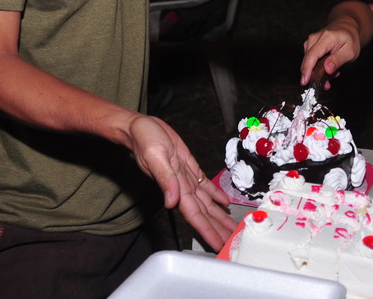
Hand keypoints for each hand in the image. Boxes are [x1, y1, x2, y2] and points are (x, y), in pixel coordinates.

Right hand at [127, 114, 234, 250]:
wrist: (140, 127)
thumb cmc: (144, 139)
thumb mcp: (155, 156)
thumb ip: (165, 179)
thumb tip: (171, 202)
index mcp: (176, 187)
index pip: (195, 215)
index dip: (207, 230)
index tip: (218, 244)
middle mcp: (182, 187)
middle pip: (204, 213)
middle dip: (218, 228)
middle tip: (233, 242)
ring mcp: (186, 179)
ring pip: (207, 203)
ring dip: (219, 216)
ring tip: (232, 228)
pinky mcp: (188, 168)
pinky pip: (205, 186)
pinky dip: (216, 195)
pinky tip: (225, 202)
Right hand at [300, 21, 361, 86]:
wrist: (347, 27)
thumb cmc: (350, 38)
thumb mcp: (350, 51)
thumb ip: (338, 60)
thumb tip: (327, 69)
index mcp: (326, 37)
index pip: (312, 55)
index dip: (307, 69)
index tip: (305, 82)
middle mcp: (315, 38)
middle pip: (308, 59)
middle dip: (314, 75)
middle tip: (327, 85)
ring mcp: (311, 40)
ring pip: (308, 61)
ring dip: (317, 71)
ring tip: (333, 73)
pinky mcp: (309, 44)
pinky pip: (310, 59)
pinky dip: (317, 67)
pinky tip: (328, 68)